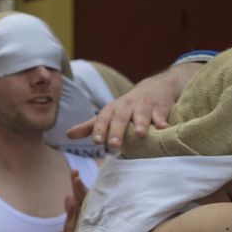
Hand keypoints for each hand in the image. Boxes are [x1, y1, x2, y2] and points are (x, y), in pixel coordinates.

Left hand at [65, 62, 200, 149]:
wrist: (155, 87)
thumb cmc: (127, 106)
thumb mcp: (108, 114)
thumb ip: (90, 126)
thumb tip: (68, 135)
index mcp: (112, 110)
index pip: (103, 120)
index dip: (99, 130)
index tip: (96, 142)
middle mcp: (126, 106)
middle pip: (120, 118)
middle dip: (117, 131)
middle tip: (114, 144)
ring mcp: (144, 106)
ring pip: (141, 115)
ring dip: (140, 124)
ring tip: (140, 134)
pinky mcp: (160, 107)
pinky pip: (161, 115)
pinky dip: (162, 121)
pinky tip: (163, 128)